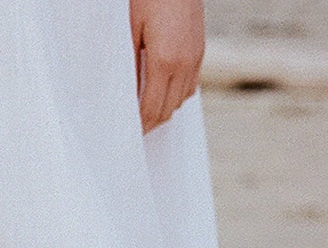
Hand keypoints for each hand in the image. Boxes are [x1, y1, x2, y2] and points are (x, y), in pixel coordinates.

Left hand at [129, 0, 204, 133]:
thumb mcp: (130, 30)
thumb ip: (130, 66)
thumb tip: (126, 97)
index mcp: (164, 61)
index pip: (152, 109)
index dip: (141, 126)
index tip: (131, 135)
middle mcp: (184, 63)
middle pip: (169, 110)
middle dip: (152, 122)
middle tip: (137, 130)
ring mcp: (195, 56)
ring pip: (181, 99)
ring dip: (165, 109)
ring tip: (147, 112)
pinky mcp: (200, 49)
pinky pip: (191, 83)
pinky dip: (177, 94)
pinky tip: (163, 91)